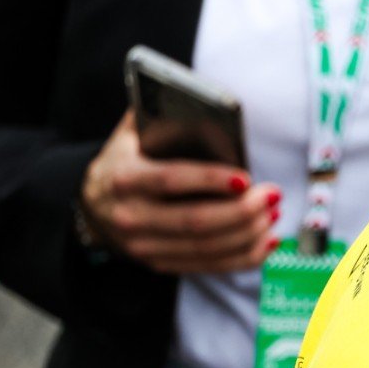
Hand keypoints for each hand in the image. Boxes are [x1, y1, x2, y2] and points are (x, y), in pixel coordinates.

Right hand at [79, 111, 280, 273]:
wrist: (94, 203)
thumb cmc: (127, 160)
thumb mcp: (131, 134)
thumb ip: (158, 115)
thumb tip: (200, 100)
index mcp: (123, 178)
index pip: (171, 180)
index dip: (209, 180)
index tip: (244, 177)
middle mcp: (130, 217)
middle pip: (195, 221)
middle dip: (241, 211)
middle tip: (272, 195)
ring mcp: (144, 246)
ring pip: (206, 248)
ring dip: (249, 234)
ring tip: (274, 213)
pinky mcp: (160, 263)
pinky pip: (208, 266)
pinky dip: (243, 257)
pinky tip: (268, 241)